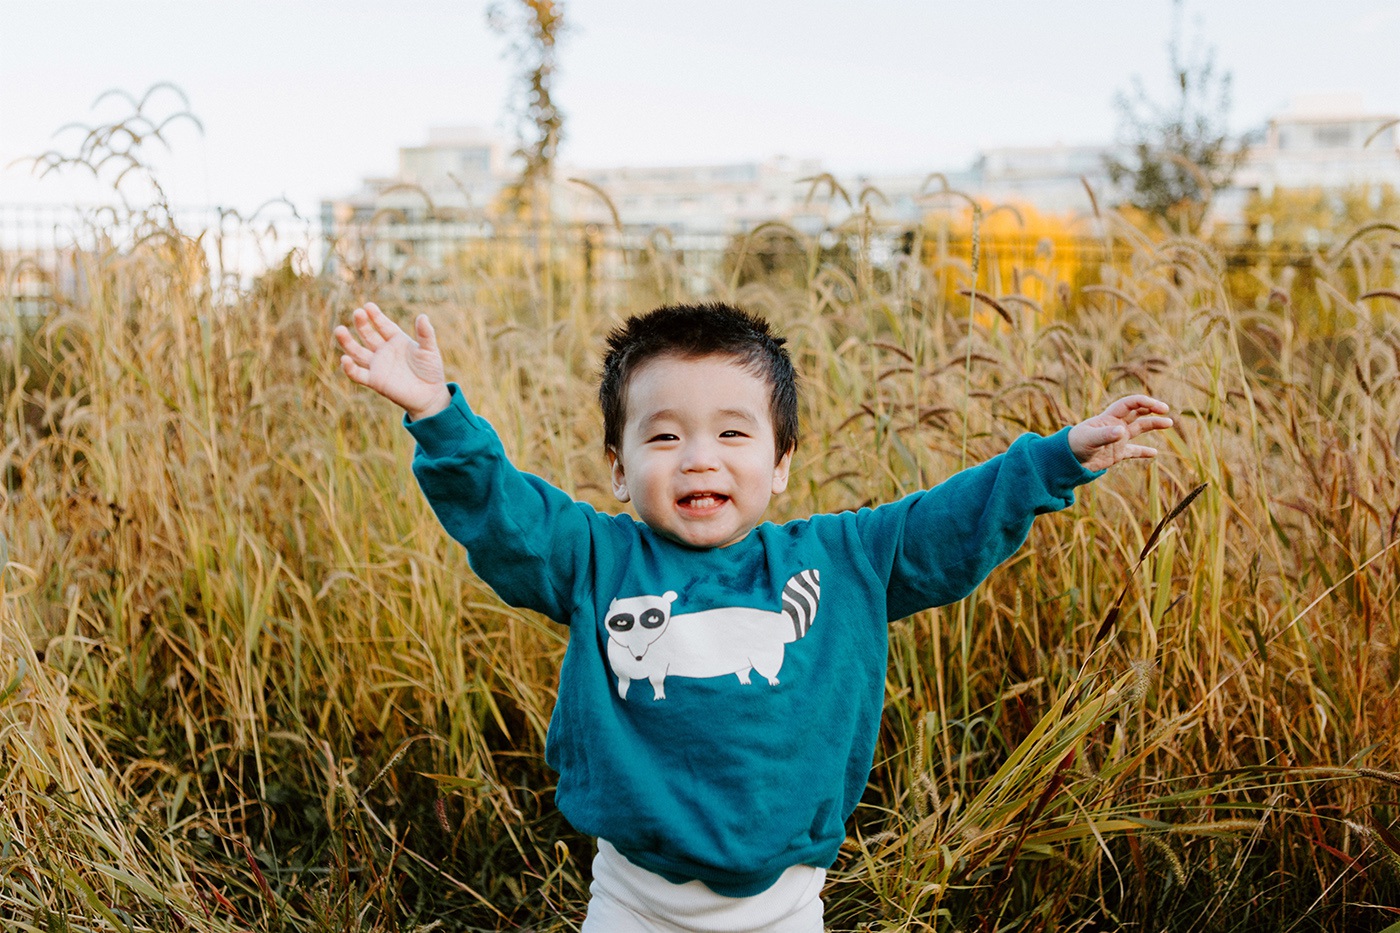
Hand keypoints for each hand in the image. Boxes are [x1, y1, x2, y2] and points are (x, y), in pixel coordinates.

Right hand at [334, 302, 450, 419]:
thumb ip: (425, 334)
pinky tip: (345, 359)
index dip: (376, 316)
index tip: (368, 306)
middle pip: (368, 335)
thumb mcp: (429, 350)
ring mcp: (378, 365)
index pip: (383, 325)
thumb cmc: (431, 370)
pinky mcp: (374, 381)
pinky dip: (349, 368)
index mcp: (396, 340)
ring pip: (357, 352)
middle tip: (357, 313)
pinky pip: (358, 374)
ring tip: (339, 330)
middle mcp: (384, 351)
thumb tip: (423, 316)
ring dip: (347, 342)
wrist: (430, 394)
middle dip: (362, 324)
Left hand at [1068, 395, 1172, 471]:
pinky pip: (1134, 451)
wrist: (1066, 461)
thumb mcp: (1088, 439)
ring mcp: (1117, 439)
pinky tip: (1155, 453)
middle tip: (1166, 411)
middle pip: (1137, 413)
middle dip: (1152, 410)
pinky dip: (1144, 452)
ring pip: (1139, 429)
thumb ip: (1105, 435)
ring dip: (1153, 425)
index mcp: (1109, 418)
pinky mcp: (1116, 453)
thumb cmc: (1074, 445)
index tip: (1159, 408)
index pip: (1130, 404)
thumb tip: (1121, 431)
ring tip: (1168, 423)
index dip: (1145, 403)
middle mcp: (1115, 426)